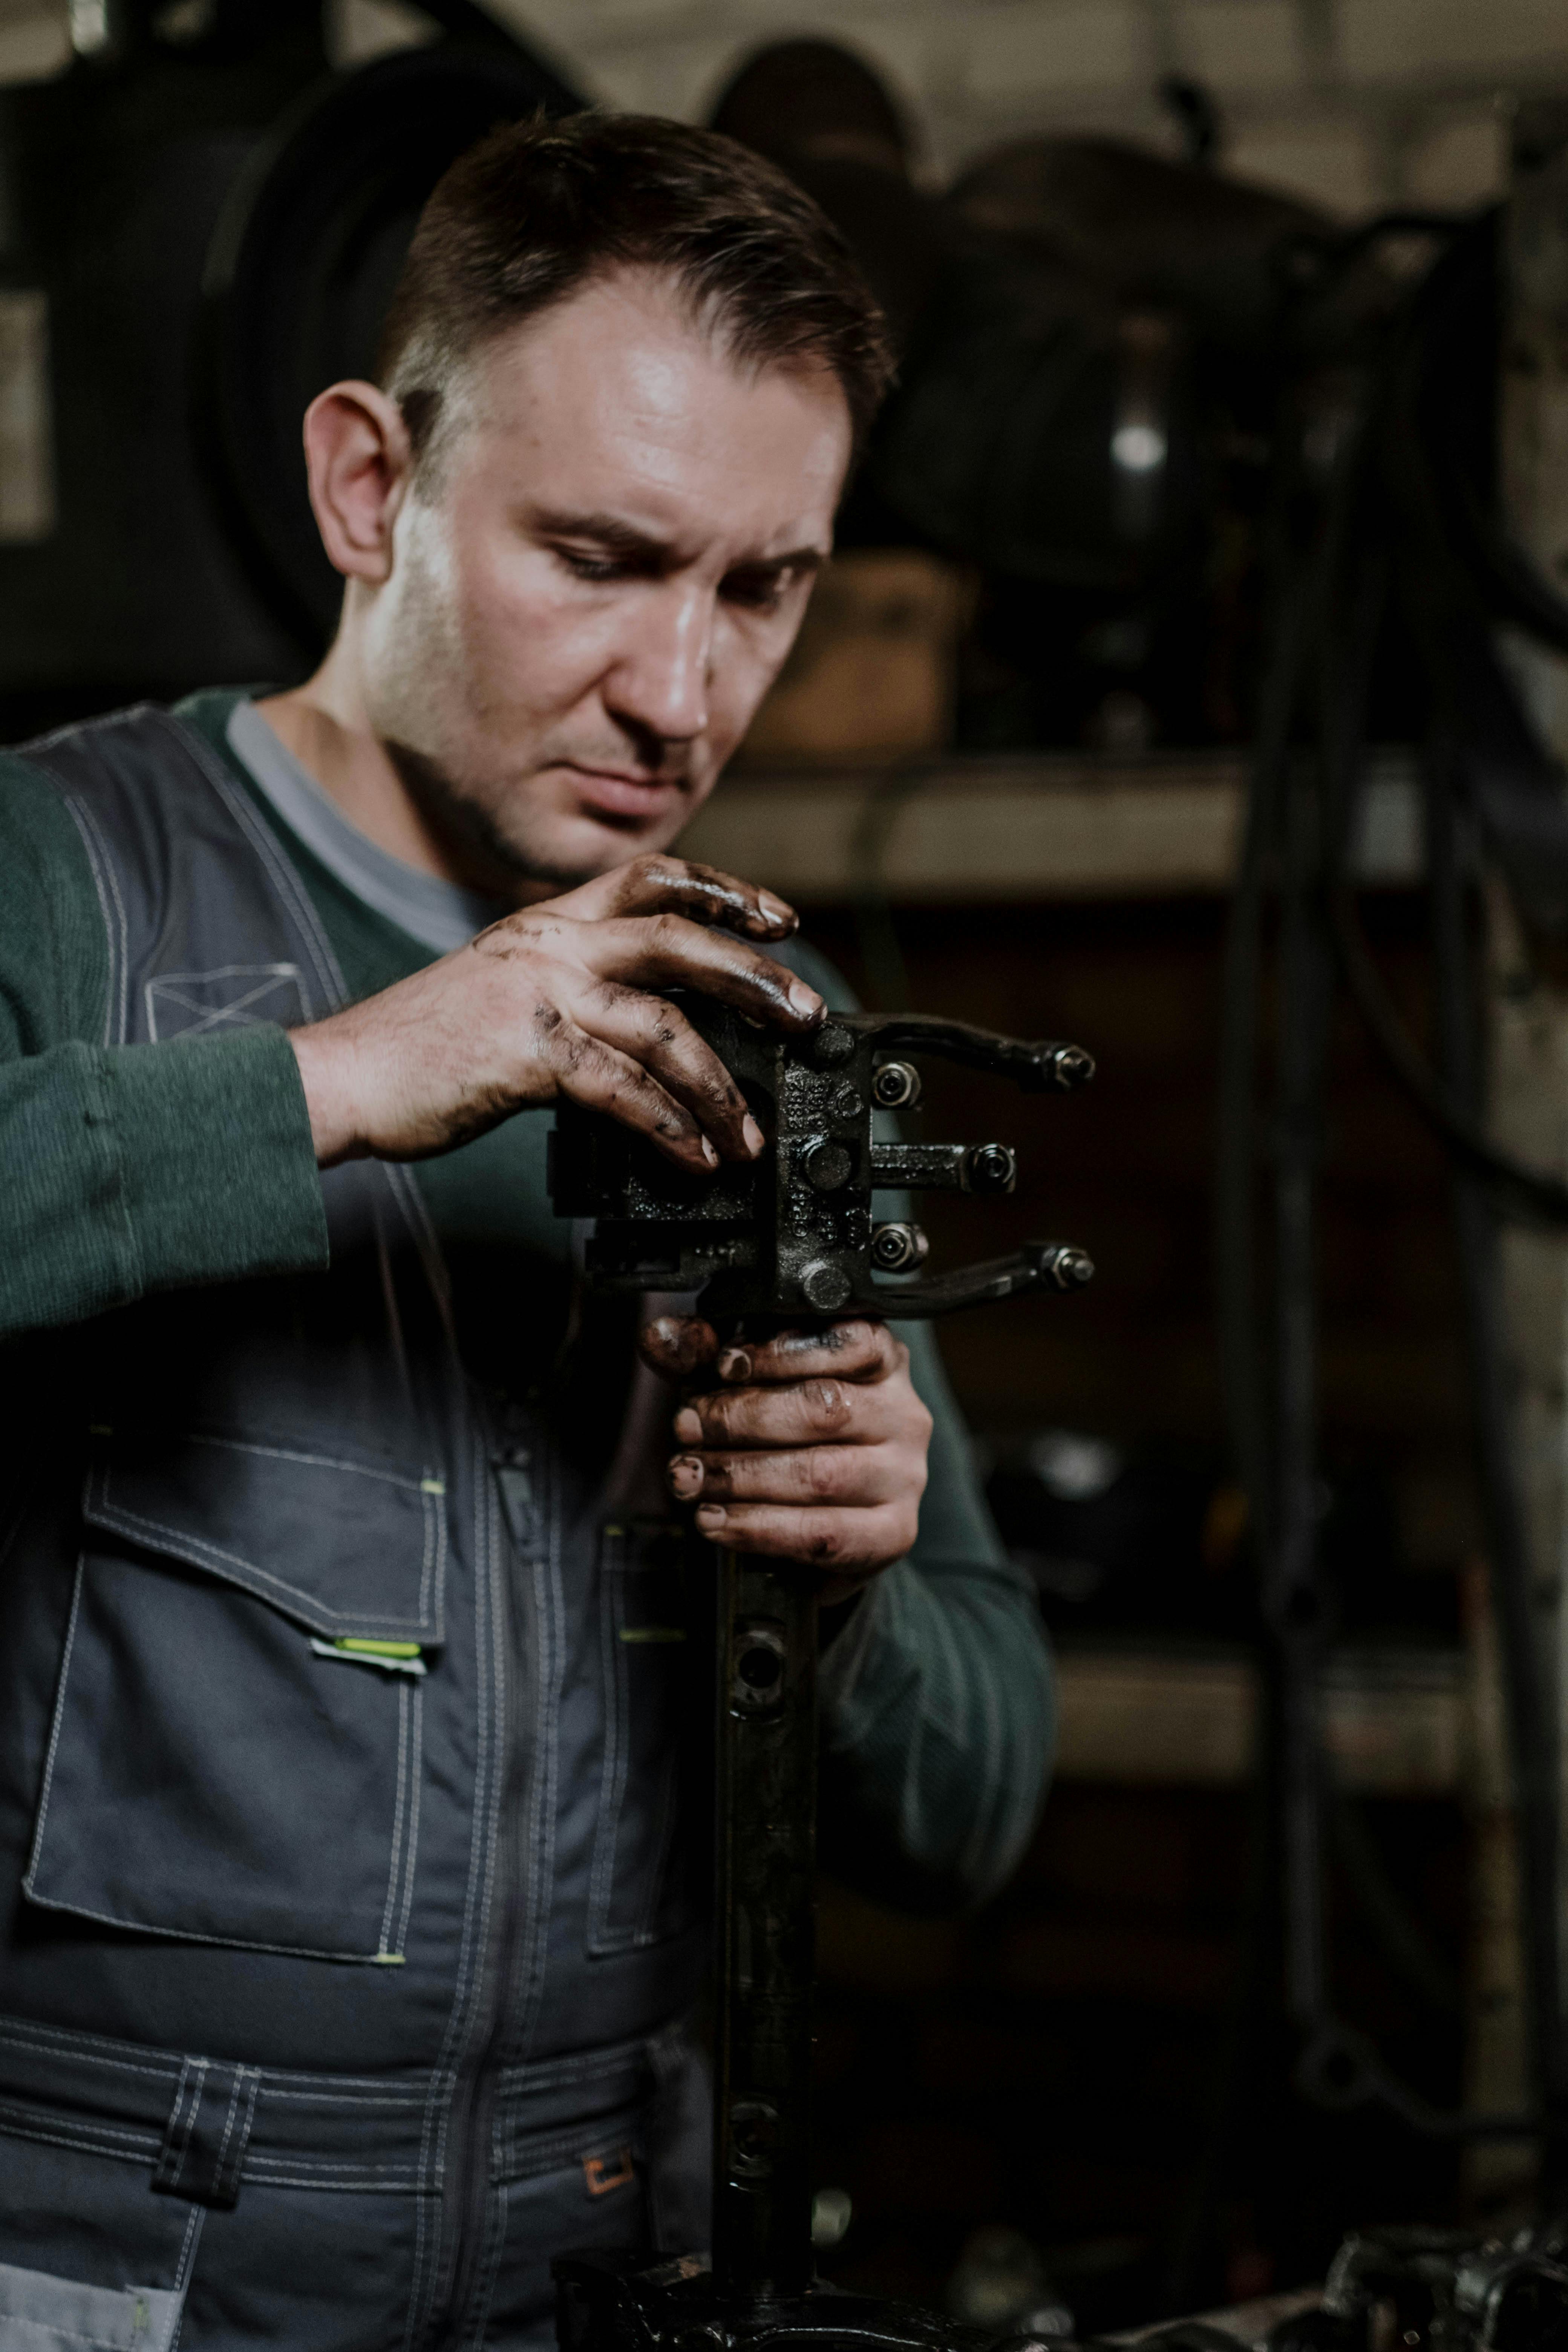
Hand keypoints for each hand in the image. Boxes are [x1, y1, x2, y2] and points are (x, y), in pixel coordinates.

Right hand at [287, 855, 822, 1168]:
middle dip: (754, 976)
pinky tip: (695, 1158)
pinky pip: (622, 1090)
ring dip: (719, 1088)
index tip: (779, 918)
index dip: (724, 891)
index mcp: (545, 924)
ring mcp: (537, 994)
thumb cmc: (419, 1051)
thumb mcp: (503, 996)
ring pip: (663, 1026)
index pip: (652, 880)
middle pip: (678, 938)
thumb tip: (652, 1031)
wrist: (339, 1077)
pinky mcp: (525, 1053)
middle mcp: (547, 944)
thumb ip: (572, 995)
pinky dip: (670, 1128)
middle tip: (805, 1014)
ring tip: (749, 1135)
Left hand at [639, 1316, 931, 1601]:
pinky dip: (759, 1528)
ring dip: (740, 1476)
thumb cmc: (791, 1434)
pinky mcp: (892, 1533)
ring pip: (820, 1474)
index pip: (847, 1342)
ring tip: (688, 1476)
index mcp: (881, 1360)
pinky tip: (716, 1520)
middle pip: (824, 1409)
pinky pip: (823, 1534)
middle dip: (740, 1419)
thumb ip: (706, 1355)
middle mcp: (904, 1414)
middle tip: (685, 1428)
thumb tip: (660, 1337)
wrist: (826, 1514)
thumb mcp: (747, 1383)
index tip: (722, 1366)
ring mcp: (904, 1476)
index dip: (780, 1353)